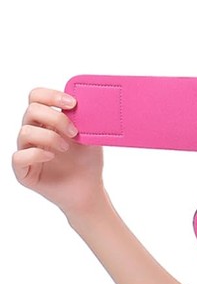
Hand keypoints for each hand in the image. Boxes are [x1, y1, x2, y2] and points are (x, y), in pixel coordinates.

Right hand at [12, 87, 105, 217]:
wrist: (88, 188)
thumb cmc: (87, 160)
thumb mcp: (91, 136)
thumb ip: (87, 119)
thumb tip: (90, 101)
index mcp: (48, 120)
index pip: (37, 97)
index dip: (51, 95)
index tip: (72, 104)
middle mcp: (34, 132)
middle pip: (31, 110)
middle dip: (56, 118)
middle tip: (75, 132)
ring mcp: (27, 151)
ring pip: (24, 132)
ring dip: (50, 137)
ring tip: (66, 148)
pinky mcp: (23, 171)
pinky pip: (19, 157)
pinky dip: (36, 154)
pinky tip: (51, 157)